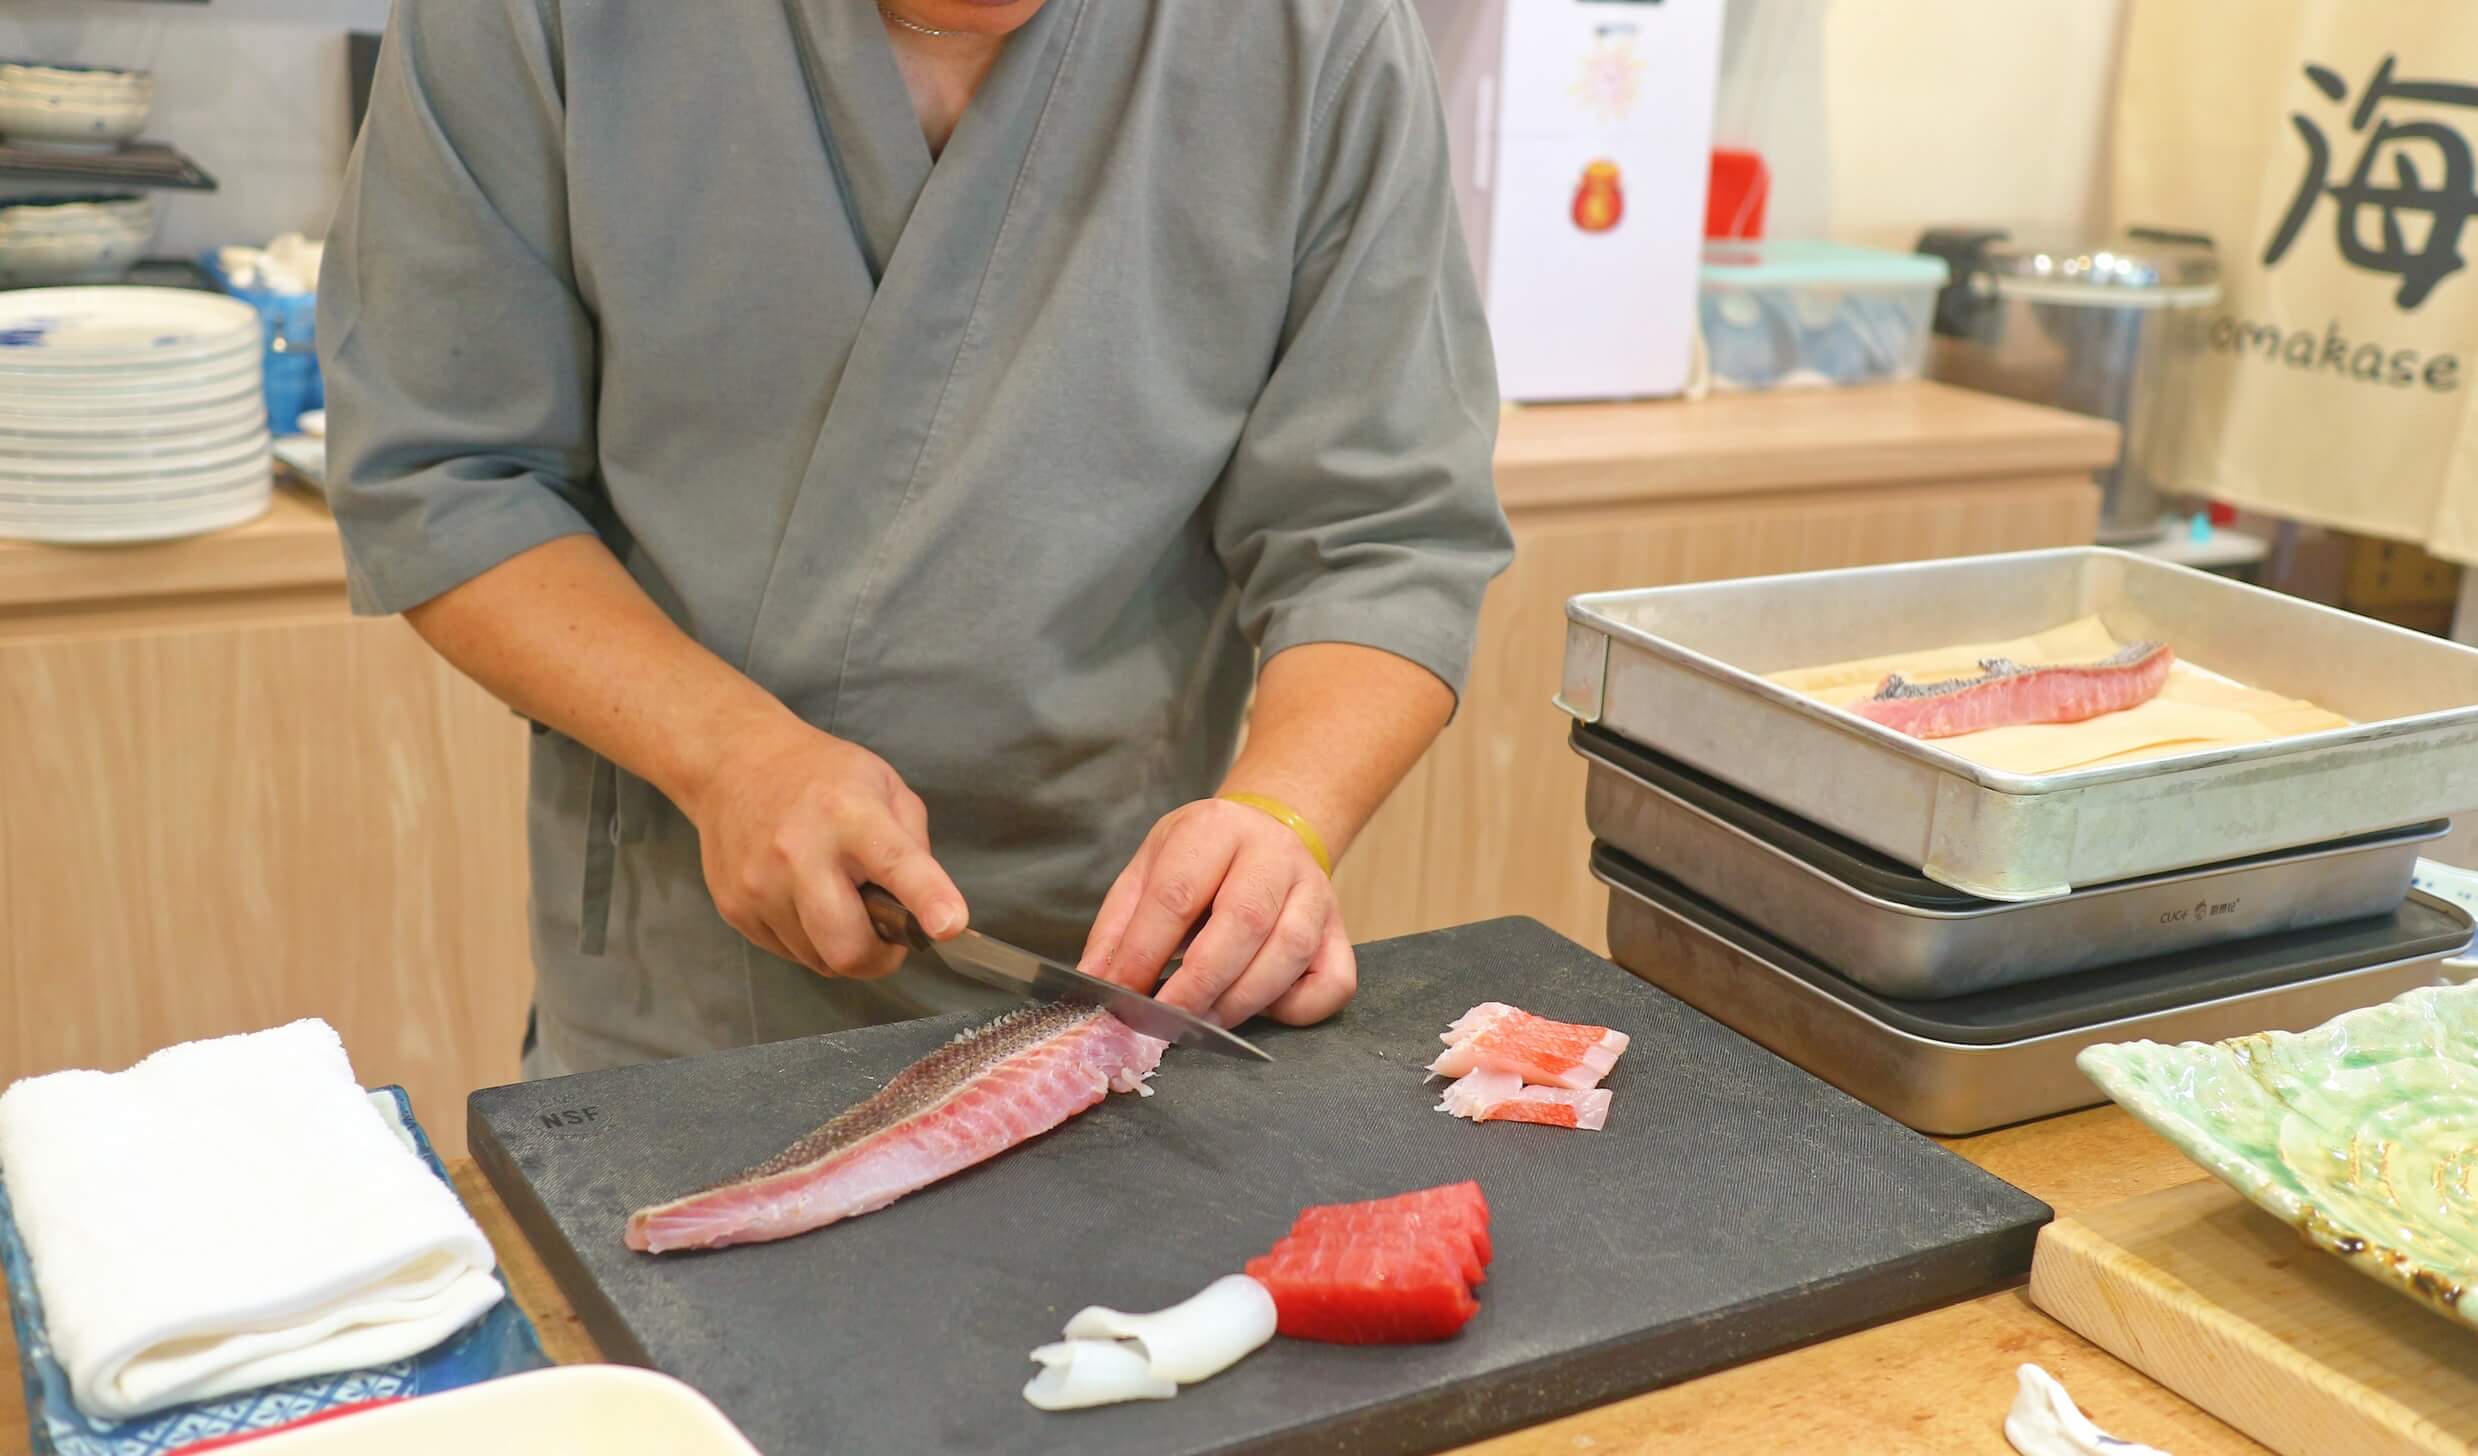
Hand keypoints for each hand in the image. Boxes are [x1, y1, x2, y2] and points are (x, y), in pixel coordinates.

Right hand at [684, 713, 965, 978]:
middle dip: (879, 956)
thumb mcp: (883, 786)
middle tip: (885, 931)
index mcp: (849, 814)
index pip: (895, 863)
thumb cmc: (820, 776)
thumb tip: (928, 907)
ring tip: (835, 899)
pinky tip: (803, 899)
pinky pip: (789, 953)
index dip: (927, 898)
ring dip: (840, 944)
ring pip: (820, 961)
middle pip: (848, 948)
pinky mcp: (734, 908)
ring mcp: (760, 886)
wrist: (733, 765)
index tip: (949, 925)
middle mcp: (799, 853)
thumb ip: (913, 844)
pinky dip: (808, 939)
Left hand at [1077, 799, 1356, 1027]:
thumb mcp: (1149, 870)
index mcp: (1214, 828)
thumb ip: (1120, 926)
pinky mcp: (1340, 930)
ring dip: (1242, 1000)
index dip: (1145, 952)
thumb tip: (1095, 981)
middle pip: (1242, 922)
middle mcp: (1273, 853)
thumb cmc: (1201, 860)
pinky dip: (1298, 1009)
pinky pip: (1333, 981)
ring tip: (1205, 1022)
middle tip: (1167, 1021)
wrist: (1267, 833)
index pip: (1177, 895)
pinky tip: (1262, 1009)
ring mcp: (1315, 891)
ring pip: (1289, 952)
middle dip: (1198, 984)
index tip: (1120, 995)